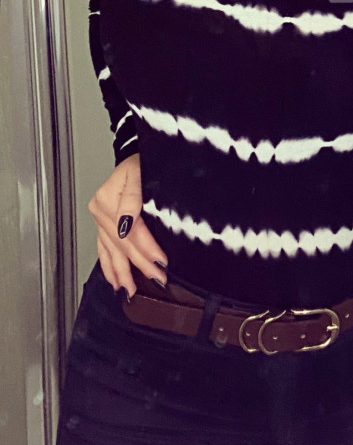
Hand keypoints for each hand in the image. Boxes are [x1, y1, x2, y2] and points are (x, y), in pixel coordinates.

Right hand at [88, 153, 166, 296]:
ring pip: (111, 251)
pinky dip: (109, 266)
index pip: (131, 230)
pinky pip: (103, 249)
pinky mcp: (102, 224)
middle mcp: (101, 210)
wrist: (138, 154)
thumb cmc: (145, 161)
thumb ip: (132, 198)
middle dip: (140, 264)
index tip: (161, 261)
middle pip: (122, 243)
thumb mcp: (141, 172)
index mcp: (108, 197)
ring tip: (131, 290)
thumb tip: (126, 223)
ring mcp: (99, 218)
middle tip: (158, 278)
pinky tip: (115, 281)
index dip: (147, 247)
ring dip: (122, 272)